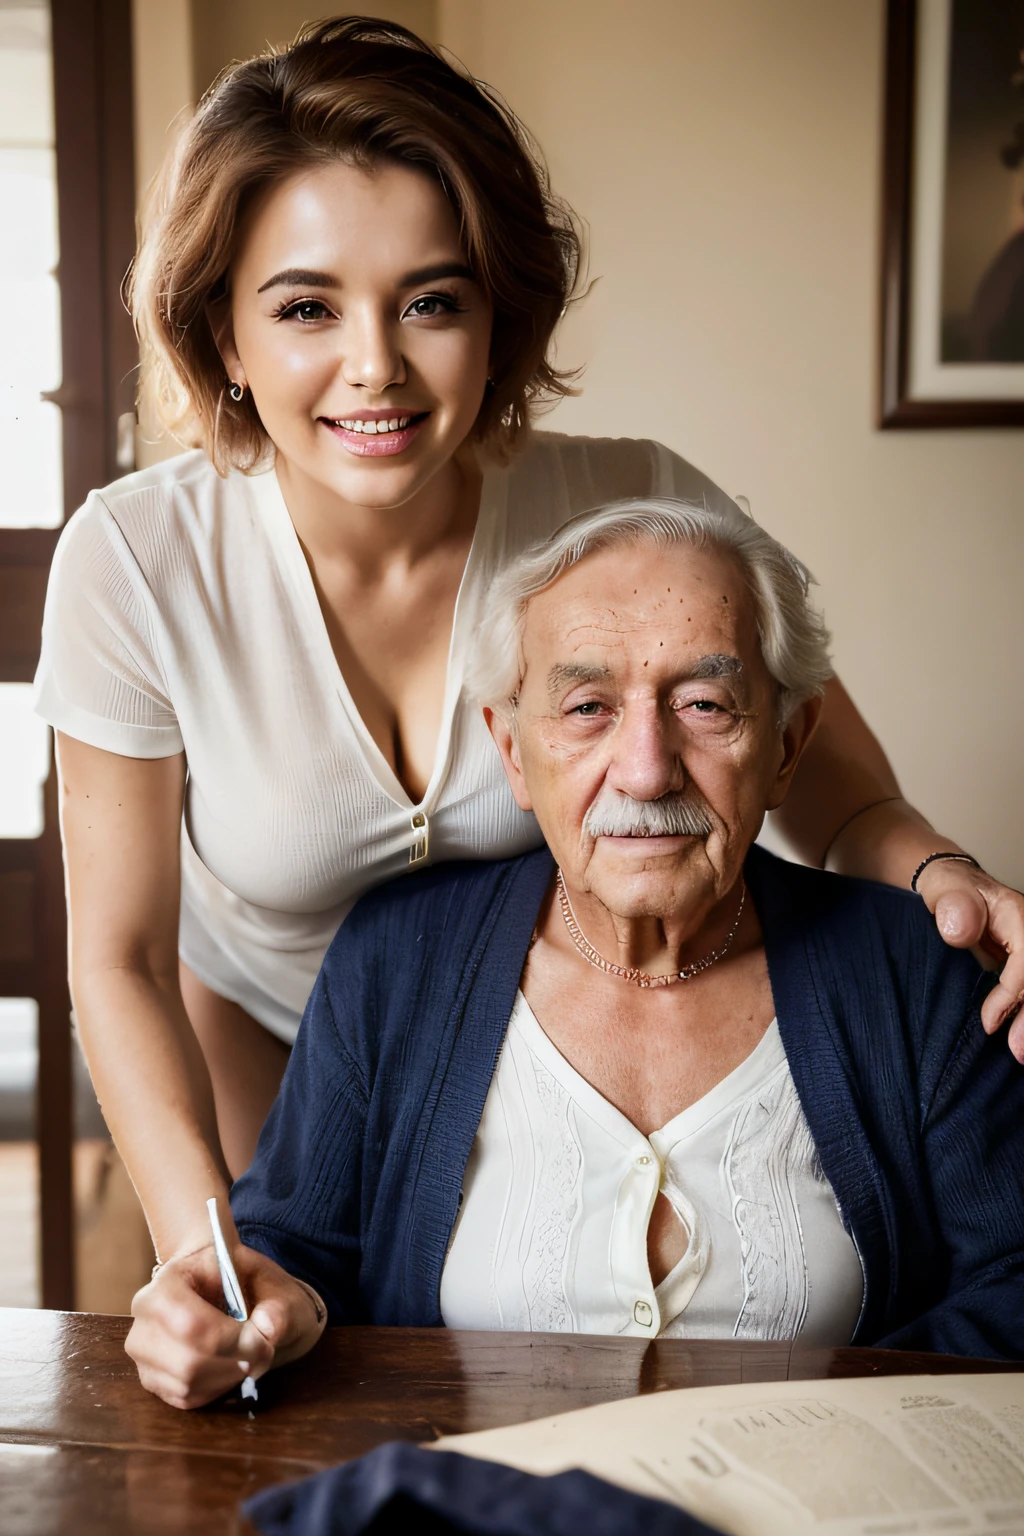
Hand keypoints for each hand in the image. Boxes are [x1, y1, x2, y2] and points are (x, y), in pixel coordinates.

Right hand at [126, 1241, 326, 1408]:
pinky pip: (184, 1398)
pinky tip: (230, 1368)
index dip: (231, 1341)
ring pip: (186, 1384)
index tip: (263, 1341)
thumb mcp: (274, 1283)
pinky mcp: (151, 1378)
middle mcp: (145, 1316)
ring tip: (247, 1357)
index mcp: (170, 1279)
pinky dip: (216, 1389)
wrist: (230, 1291)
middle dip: (234, 1363)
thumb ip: (280, 1304)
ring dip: (228, 1378)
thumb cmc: (249, 1283)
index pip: (190, 1324)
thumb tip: (269, 1328)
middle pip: (187, 1361)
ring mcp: (143, 1351)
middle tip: (262, 1352)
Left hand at [916, 860, 1023, 1062]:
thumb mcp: (943, 889)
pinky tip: (1021, 1040)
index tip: (987, 1022)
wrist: (955, 890)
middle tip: (1017, 1053)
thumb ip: (952, 906)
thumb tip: (960, 934)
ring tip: (1020, 1055)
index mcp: (1019, 915)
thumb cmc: (949, 891)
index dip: (1013, 994)